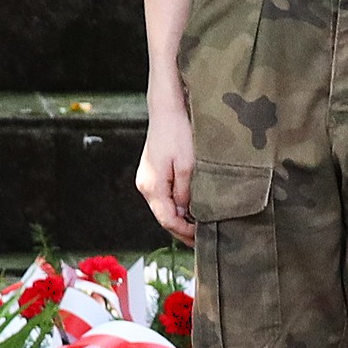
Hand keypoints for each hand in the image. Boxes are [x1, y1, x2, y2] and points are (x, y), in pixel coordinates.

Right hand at [134, 104, 194, 242]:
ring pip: (164, 207)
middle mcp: (145, 185)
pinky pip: (164, 196)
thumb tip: (187, 213)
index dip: (185, 232)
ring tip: (200, 224)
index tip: (201, 237)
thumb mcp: (188, 166)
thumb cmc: (177, 132)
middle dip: (183, 229)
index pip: (167, 220)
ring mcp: (147, 179)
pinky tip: (191, 206)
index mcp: (151, 186)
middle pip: (164, 217)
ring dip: (181, 217)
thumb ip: (186, 193)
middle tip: (202, 237)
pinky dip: (177, 205)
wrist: (166, 110)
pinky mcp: (152, 173)